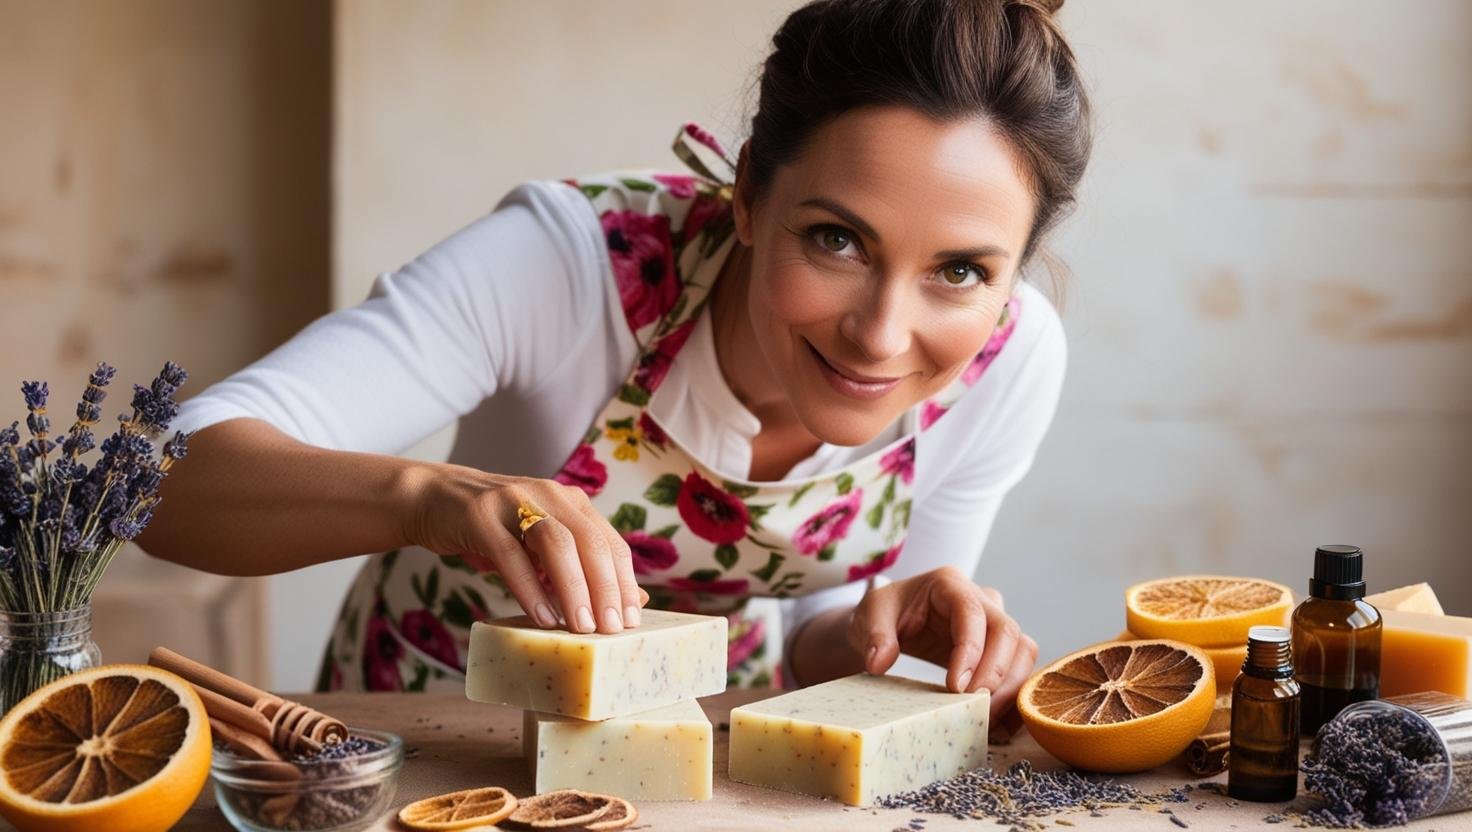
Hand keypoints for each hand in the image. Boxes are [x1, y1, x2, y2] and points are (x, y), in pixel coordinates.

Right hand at [401, 463, 643, 633]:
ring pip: (556, 544)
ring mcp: (514, 502)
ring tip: (582, 627)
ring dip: (573, 589)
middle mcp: (548, 495)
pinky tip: (543, 617)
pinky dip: (530, 589)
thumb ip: (579, 565)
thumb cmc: (496, 529)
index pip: (609, 541)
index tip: (633, 619)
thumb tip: (632, 598)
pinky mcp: (480, 516)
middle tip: (612, 629)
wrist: (434, 498)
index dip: (624, 581)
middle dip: (606, 588)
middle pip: (589, 542)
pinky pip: (511, 555)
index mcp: (570, 501)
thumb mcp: (541, 543)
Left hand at [848, 566, 1036, 721]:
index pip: (972, 613)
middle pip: (1007, 631)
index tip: (956, 686)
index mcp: (949, 584)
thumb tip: (879, 663)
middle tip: (976, 706)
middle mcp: (981, 600)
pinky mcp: (1000, 648)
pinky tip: (999, 724)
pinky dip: (1014, 696)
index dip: (971, 650)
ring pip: (1023, 650)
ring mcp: (995, 623)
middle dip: (996, 673)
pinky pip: (1021, 668)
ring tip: (987, 719)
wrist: (893, 622)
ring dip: (1011, 687)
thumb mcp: (870, 616)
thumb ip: (875, 636)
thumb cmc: (886, 613)